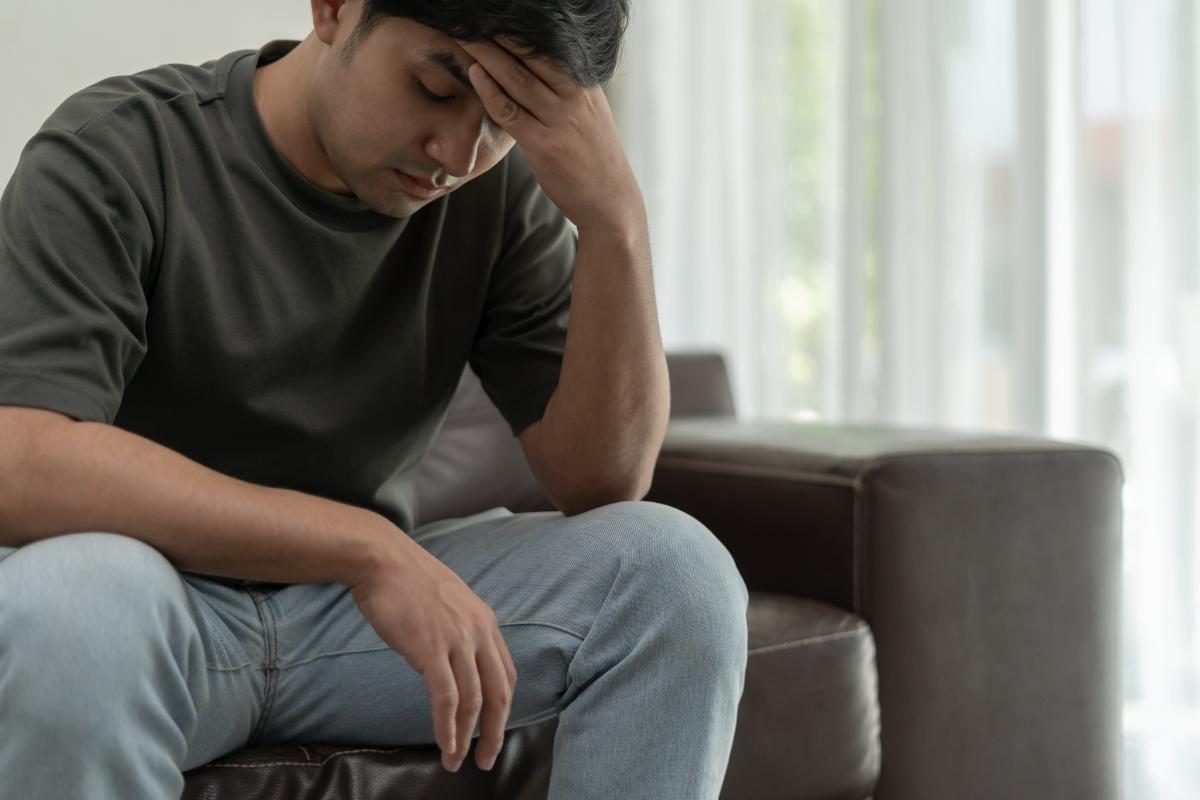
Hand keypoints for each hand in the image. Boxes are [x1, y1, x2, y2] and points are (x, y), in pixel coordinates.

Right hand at [349, 535, 516, 772]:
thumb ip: (458, 630)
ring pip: (473, 700)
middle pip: (498, 692)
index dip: (503, 707)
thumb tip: (452, 660)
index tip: (494, 729)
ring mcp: (456, 640)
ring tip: (456, 762)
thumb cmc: (406, 581)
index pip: (506, 673)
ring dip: (467, 738)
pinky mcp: (430, 649)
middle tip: (487, 759)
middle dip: (495, 732)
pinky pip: (446, 698)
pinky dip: (447, 727)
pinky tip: (444, 745)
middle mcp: (478, 632)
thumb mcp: (447, 603)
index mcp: (485, 621)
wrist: (381, 560)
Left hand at [459, 36, 645, 236]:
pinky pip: (510, 112)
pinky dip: (490, 91)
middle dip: (500, 34)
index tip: (496, 18)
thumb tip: (536, 74)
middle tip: (473, 18)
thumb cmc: (594, 160)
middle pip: (532, 56)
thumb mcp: (589, 116)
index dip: (520, 31)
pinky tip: (475, 74)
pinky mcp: (544, 145)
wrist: (610, 201)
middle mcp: (574, 98)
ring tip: (465, 34)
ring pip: (517, 79)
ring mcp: (559, 121)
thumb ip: (566, 93)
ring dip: (488, 55)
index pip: (549, 48)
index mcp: (584, 86)